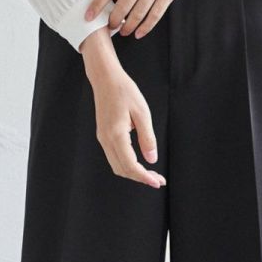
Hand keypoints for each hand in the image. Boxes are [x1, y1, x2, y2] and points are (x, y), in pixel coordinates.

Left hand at [83, 0, 212, 38]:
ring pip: (137, 13)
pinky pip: (155, 15)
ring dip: (128, 26)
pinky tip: (139, 33)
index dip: (97, 5)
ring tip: (124, 32)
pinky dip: (146, 27)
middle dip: (113, 21)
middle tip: (109, 28)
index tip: (88, 16)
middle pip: (122, 5)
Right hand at [88, 60, 164, 187]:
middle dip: (140, 178)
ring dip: (134, 172)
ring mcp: (102, 138)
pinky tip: (140, 162)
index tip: (158, 182)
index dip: (144, 177)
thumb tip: (152, 159)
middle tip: (158, 179)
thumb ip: (147, 138)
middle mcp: (106, 140)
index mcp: (116, 135)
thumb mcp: (142, 112)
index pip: (130, 165)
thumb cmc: (125, 91)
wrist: (105, 79)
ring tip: (151, 173)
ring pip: (117, 165)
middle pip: (122, 169)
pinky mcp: (103, 136)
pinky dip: (127, 164)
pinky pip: (114, 157)